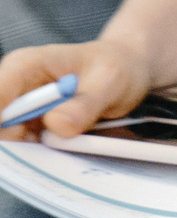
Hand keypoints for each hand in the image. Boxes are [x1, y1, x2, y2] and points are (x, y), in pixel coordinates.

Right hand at [0, 34, 153, 141]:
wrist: (123, 71)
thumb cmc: (115, 68)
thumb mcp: (110, 83)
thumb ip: (85, 104)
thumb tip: (56, 125)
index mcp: (24, 66)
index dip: (4, 123)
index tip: (27, 136)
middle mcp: (13, 87)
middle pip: (0, 126)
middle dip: (21, 141)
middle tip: (59, 142)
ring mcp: (17, 108)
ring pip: (9, 140)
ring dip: (34, 149)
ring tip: (70, 139)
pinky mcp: (26, 125)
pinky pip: (23, 146)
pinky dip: (41, 151)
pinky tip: (65, 144)